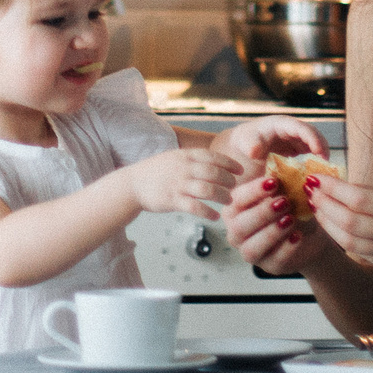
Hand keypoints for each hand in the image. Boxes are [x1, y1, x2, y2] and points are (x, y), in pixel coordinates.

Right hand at [122, 146, 241, 222]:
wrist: (132, 183)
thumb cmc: (156, 172)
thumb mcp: (174, 158)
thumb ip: (193, 159)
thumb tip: (215, 162)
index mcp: (185, 156)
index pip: (213, 156)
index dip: (229, 163)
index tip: (241, 171)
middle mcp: (183, 168)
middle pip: (214, 173)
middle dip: (228, 181)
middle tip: (235, 187)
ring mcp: (177, 184)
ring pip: (207, 190)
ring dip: (222, 196)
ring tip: (228, 201)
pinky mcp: (172, 200)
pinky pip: (195, 207)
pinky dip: (208, 212)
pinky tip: (215, 216)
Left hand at [210, 115, 329, 169]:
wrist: (240, 146)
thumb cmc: (243, 141)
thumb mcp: (245, 143)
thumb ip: (251, 146)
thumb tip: (255, 151)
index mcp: (280, 124)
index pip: (301, 128)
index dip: (313, 139)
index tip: (321, 153)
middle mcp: (291, 129)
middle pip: (313, 135)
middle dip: (322, 149)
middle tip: (327, 168)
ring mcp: (295, 139)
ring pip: (314, 144)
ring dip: (321, 158)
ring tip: (324, 175)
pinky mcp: (296, 149)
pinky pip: (310, 154)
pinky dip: (315, 164)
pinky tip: (315, 178)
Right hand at [222, 169, 331, 275]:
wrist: (309, 232)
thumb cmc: (290, 207)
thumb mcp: (285, 191)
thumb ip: (279, 182)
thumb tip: (281, 168)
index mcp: (235, 210)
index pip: (236, 200)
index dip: (253, 191)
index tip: (273, 182)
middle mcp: (237, 233)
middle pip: (239, 227)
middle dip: (262, 213)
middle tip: (284, 201)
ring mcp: (251, 253)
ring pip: (252, 248)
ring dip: (272, 232)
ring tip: (291, 219)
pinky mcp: (270, 267)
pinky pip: (274, 260)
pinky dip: (287, 248)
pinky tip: (297, 236)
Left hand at [308, 172, 372, 274]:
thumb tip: (341, 184)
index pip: (358, 198)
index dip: (333, 189)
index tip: (317, 179)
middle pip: (350, 222)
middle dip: (325, 206)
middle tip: (311, 193)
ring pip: (351, 241)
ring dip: (329, 224)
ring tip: (318, 209)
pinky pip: (361, 253)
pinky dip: (343, 239)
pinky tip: (334, 227)